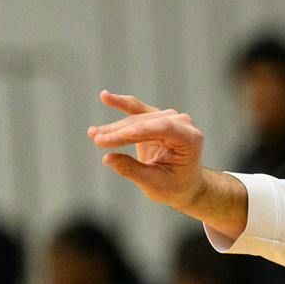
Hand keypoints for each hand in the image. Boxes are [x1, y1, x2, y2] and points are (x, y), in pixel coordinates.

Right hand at [89, 91, 208, 211]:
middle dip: (121, 132)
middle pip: (147, 123)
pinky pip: (136, 109)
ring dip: (114, 127)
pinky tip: (104, 97)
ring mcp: (169, 118)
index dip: (142, 131)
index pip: (164, 129)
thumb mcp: (154, 183)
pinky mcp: (155, 118)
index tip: (122, 135)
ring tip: (93, 134)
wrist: (184, 184)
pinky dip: (120, 104)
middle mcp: (182, 124)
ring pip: (137, 119)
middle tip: (97, 140)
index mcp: (191, 140)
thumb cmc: (174, 186)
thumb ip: (132, 170)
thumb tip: (107, 158)